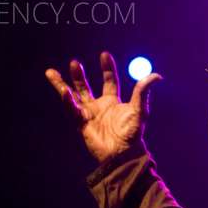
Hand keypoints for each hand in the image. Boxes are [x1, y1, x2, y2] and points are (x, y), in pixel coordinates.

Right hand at [45, 52, 161, 162]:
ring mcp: (88, 115)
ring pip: (71, 97)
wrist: (123, 153)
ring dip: (62, 85)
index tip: (104, 54)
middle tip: (74, 62)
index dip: (106, 68)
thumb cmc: (133, 133)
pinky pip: (72, 110)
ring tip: (51, 72)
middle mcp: (98, 106)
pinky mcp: (81, 124)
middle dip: (78, 75)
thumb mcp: (139, 110)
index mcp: (112, 101)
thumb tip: (156, 75)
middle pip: (84, 86)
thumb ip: (143, 92)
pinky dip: (67, 101)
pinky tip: (64, 92)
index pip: (109, 80)